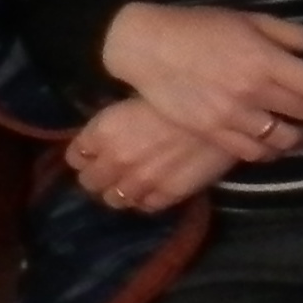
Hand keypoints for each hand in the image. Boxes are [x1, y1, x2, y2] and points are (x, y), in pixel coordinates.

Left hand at [61, 96, 243, 213]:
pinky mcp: (167, 194)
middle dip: (98, 177)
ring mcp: (141, 181)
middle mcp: (114, 160)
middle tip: (111, 170)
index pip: (76, 156)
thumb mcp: (136, 100)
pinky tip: (154, 188)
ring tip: (132, 183)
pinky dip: (146, 200)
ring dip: (120, 192)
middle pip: (90, 182)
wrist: (225, 112)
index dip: (85, 156)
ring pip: (114, 200)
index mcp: (102, 132)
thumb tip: (101, 138)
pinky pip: (146, 206)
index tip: (93, 153)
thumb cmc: (181, 96)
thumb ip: (114, 124)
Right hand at [97, 3, 302, 162]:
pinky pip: (253, 153)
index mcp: (266, 62)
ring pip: (285, 141)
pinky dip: (273, 151)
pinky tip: (280, 143)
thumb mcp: (253, 21)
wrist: (144, 45)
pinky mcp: (211, 133)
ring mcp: (231, 117)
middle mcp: (253, 93)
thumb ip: (292, 37)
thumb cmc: (201, 27)